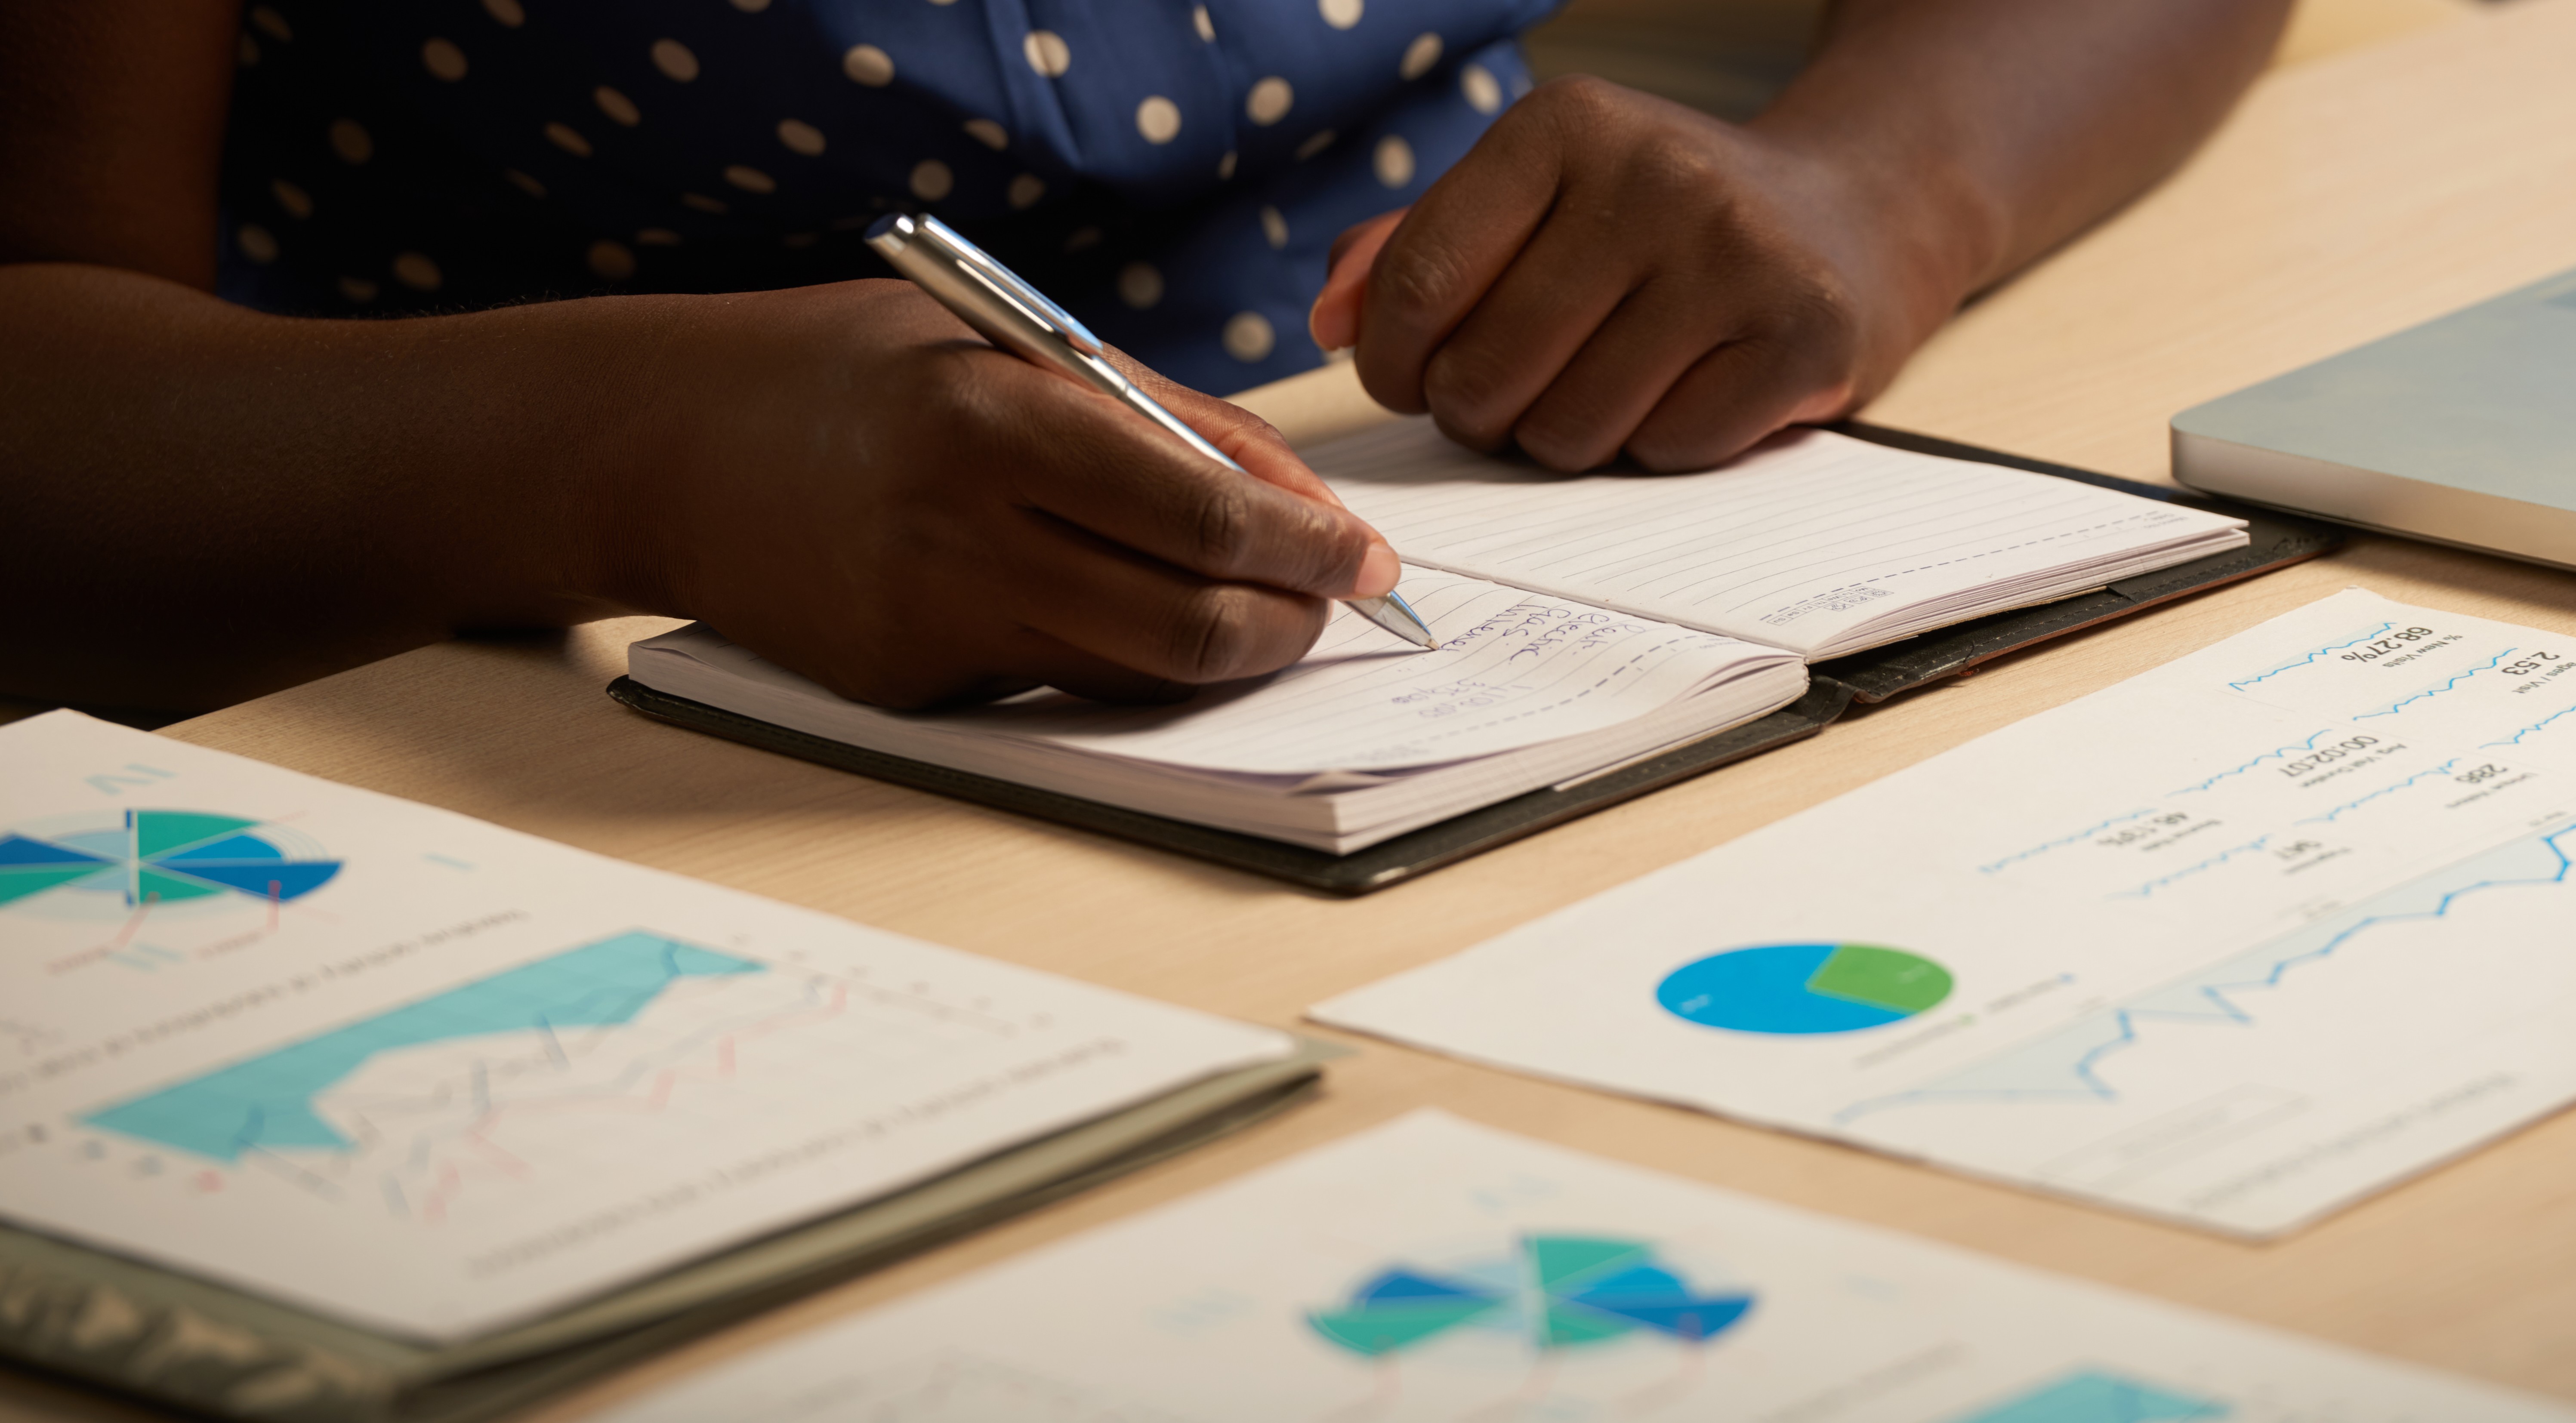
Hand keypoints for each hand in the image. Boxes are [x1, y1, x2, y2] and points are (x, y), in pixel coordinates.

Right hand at [608, 281, 1398, 707]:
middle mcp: (962, 534)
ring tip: (1256, 611)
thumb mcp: (1002, 343)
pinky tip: (1121, 609)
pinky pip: (1053, 686)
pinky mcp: (904, 688)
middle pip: (1187, 621)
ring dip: (1223, 653)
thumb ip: (1157, 413)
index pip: (1204, 512)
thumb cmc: (846, 369)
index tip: (1370, 558)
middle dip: (1289, 621)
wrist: (662, 448)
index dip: (1310, 547)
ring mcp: (929, 625)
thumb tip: (1296, 495)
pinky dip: (1115, 657)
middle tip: (1332, 601)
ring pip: (1134, 676)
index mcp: (994, 422)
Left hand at [1309, 76, 1979, 472]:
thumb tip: (1332, 321)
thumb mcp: (1531, 202)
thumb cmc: (1654, 225)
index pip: (1419, 287)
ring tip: (1610, 384)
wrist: (1848, 218)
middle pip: (1488, 376)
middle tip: (1526, 389)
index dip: (1396, 366)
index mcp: (1564, 126)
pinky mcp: (1802, 337)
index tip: (1418, 378)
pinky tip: (1686, 392)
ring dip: (1569, 438)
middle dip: (1484, 414)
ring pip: (1570, 431)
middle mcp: (1654, 175)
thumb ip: (1410, 252)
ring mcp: (1737, 255)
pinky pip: (1666, 453)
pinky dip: (1659, 447)